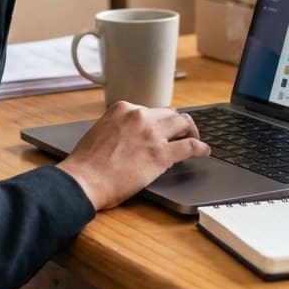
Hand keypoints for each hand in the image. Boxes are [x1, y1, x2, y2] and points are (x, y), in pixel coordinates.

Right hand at [58, 103, 210, 210]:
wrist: (84, 179)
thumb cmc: (86, 163)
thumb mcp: (100, 131)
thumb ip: (117, 127)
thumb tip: (128, 136)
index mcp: (122, 109)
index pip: (149, 110)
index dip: (157, 121)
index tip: (160, 129)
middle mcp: (139, 116)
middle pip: (169, 113)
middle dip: (176, 124)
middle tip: (180, 133)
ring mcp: (152, 134)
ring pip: (183, 123)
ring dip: (191, 131)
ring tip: (195, 139)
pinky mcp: (162, 154)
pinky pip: (190, 146)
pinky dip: (201, 148)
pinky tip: (204, 152)